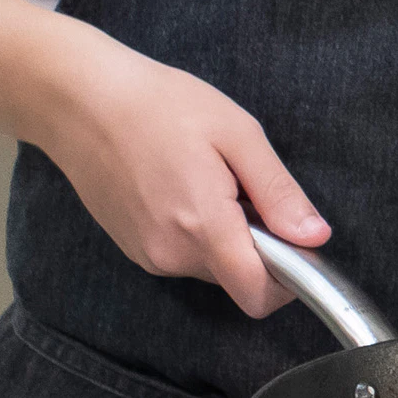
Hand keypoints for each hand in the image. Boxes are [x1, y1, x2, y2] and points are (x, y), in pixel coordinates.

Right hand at [25, 25, 326, 318]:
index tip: (295, 240)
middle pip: (238, 279)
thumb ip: (278, 192)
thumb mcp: (238, 134)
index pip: (258, 296)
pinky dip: (196, 232)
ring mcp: (147, 255)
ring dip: (225, 236)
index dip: (290, 279)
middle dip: (257, 245)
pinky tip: (181, 185)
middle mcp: (171, 255)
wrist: (82, 101)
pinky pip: (183, 255)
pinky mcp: (132, 248)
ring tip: (208, 178)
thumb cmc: (161, 105)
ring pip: (212, 267)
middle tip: (243, 186)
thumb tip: (315, 237)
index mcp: (203, 228)